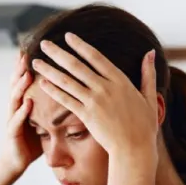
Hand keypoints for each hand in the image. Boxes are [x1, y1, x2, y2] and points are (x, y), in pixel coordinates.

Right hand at [0, 52, 41, 175]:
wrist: (16, 162)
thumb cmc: (32, 140)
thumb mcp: (43, 120)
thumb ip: (50, 106)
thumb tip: (70, 93)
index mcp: (24, 103)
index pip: (26, 80)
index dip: (29, 65)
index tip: (39, 49)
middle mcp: (16, 108)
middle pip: (17, 84)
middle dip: (20, 68)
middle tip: (27, 53)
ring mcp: (12, 119)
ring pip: (14, 98)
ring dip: (20, 86)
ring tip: (26, 73)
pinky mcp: (12, 133)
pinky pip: (16, 120)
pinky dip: (22, 111)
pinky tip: (28, 103)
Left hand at [31, 33, 159, 160]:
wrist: (135, 149)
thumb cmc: (144, 126)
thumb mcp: (150, 97)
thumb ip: (148, 73)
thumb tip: (150, 52)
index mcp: (120, 80)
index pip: (96, 57)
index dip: (80, 45)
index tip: (67, 36)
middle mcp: (105, 87)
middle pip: (76, 66)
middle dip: (58, 53)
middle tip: (44, 43)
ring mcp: (94, 101)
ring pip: (67, 81)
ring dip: (49, 70)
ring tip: (35, 62)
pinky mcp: (86, 116)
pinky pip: (66, 100)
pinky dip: (53, 91)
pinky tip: (42, 83)